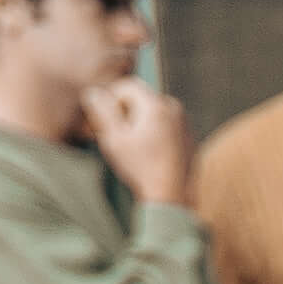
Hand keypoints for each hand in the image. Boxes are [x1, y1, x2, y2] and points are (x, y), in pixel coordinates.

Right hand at [88, 76, 194, 211]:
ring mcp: (185, 123)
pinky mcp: (188, 138)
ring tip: (130, 146)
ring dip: (138, 122)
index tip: (103, 118)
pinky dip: (153, 132)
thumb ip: (103, 110)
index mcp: (157, 105)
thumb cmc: (141, 168)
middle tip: (115, 134)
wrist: (171, 197)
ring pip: (153, 112)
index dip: (111, 98)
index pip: (128, 85)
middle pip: (141, 98)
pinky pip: (165, 125)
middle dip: (125, 111)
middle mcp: (175, 109)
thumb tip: (93, 92)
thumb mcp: (114, 138)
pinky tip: (146, 154)